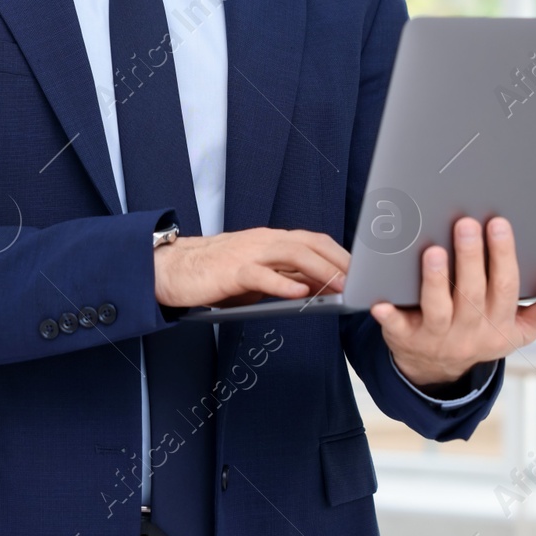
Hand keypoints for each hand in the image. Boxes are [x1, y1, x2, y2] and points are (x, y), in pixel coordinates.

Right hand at [154, 227, 349, 309]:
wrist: (173, 269)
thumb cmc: (216, 273)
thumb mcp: (258, 274)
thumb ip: (286, 276)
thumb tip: (319, 286)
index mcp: (271, 239)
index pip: (314, 240)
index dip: (340, 254)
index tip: (362, 271)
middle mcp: (264, 240)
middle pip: (310, 244)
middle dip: (339, 261)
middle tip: (361, 281)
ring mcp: (248, 253)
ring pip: (292, 254)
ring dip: (321, 270)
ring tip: (340, 287)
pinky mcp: (231, 271)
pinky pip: (261, 275)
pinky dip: (283, 284)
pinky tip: (300, 295)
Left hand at [371, 216, 535, 389]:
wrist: (438, 370)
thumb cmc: (481, 333)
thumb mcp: (518, 329)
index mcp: (500, 324)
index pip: (505, 287)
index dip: (503, 256)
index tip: (499, 223)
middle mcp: (469, 330)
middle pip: (472, 293)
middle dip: (470, 257)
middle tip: (467, 224)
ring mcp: (437, 336)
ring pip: (438, 308)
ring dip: (435, 280)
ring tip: (433, 251)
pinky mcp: (405, 338)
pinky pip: (397, 326)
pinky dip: (388, 315)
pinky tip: (379, 302)